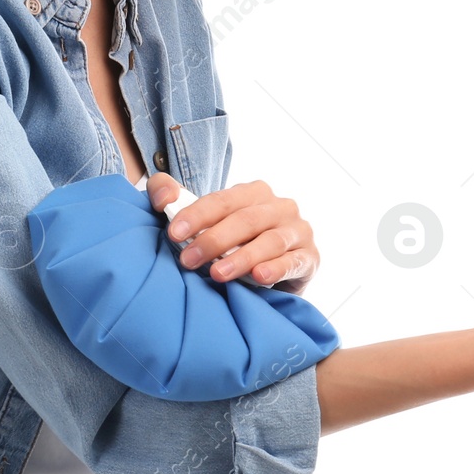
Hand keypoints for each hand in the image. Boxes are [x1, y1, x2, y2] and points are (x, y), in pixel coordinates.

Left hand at [144, 173, 318, 295]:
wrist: (273, 280)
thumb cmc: (234, 246)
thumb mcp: (204, 222)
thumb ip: (174, 198)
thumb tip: (163, 195)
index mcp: (254, 193)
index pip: (223, 200)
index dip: (197, 215)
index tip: (173, 233)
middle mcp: (280, 207)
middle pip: (246, 219)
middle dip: (214, 239)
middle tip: (187, 260)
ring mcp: (298, 231)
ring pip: (270, 240)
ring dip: (242, 257)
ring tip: (217, 273)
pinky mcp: (310, 257)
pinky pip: (294, 261)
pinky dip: (276, 268)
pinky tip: (259, 277)